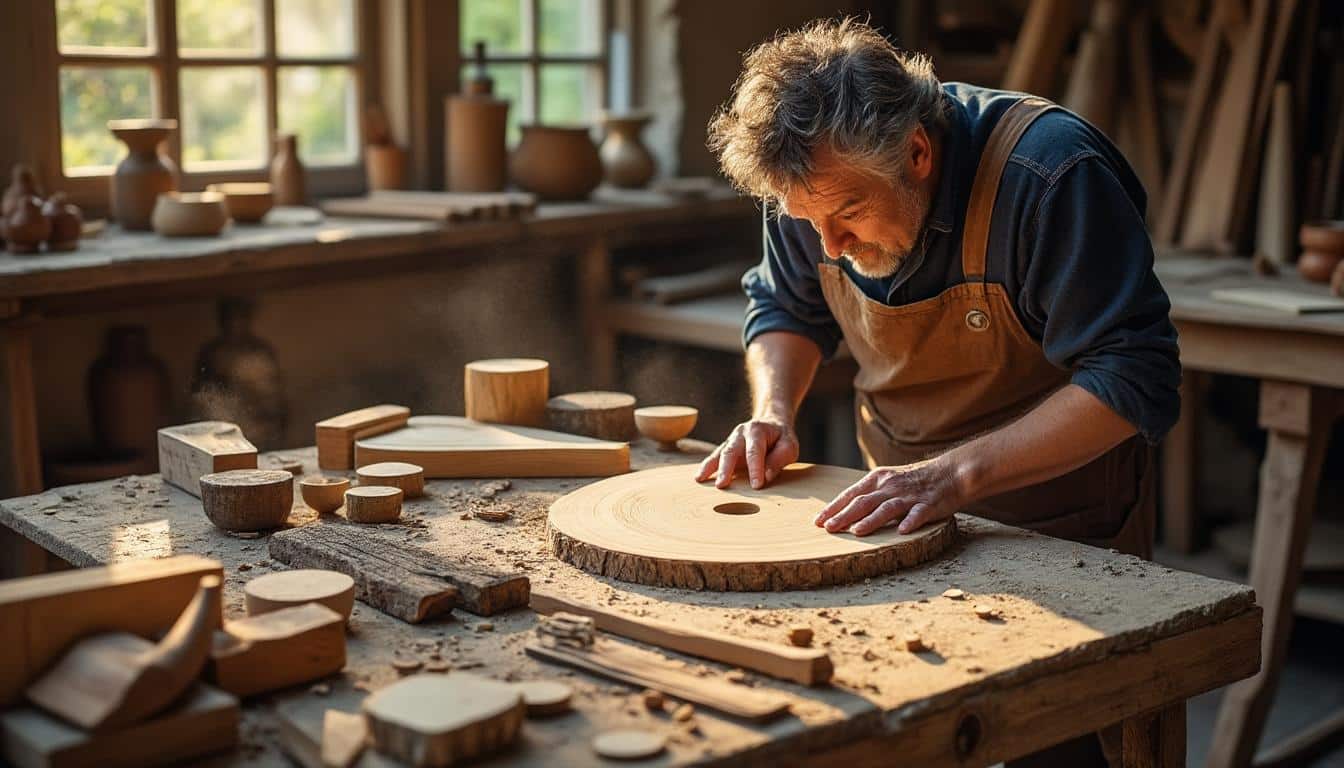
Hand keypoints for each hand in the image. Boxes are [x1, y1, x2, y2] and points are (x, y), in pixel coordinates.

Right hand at [695, 419, 799, 489]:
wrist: (771, 424)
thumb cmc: (781, 438)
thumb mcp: (789, 446)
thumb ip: (779, 459)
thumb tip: (766, 476)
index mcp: (757, 431)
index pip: (755, 451)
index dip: (756, 469)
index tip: (757, 486)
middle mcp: (740, 433)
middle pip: (731, 451)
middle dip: (726, 469)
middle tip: (722, 485)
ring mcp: (731, 440)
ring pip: (720, 453)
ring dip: (711, 467)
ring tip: (701, 479)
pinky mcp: (726, 449)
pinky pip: (715, 457)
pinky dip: (707, 467)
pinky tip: (699, 477)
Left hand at [814, 458, 963, 535]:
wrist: (949, 472)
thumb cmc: (914, 480)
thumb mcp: (888, 481)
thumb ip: (869, 493)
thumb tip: (844, 510)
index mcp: (878, 479)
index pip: (851, 494)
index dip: (834, 508)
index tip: (818, 521)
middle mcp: (890, 486)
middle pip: (864, 502)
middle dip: (844, 516)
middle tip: (828, 529)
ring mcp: (909, 495)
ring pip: (887, 508)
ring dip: (871, 520)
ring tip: (856, 531)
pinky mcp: (928, 504)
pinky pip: (918, 514)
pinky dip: (910, 522)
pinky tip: (903, 531)